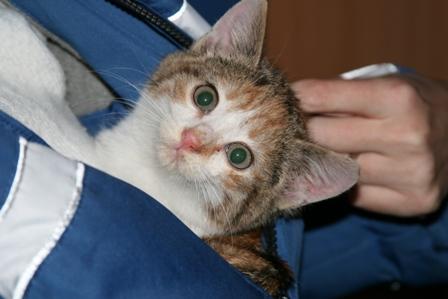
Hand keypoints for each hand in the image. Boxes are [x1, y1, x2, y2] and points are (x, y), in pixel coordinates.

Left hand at [292, 75, 447, 215]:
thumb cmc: (415, 104)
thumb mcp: (384, 83)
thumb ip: (339, 93)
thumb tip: (290, 104)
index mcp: (397, 97)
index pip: (321, 97)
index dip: (296, 100)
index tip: (284, 103)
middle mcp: (407, 137)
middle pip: (322, 137)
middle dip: (304, 131)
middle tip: (296, 129)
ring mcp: (411, 174)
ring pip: (335, 171)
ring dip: (323, 161)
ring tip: (326, 151)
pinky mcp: (413, 202)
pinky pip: (353, 197)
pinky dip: (345, 185)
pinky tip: (352, 172)